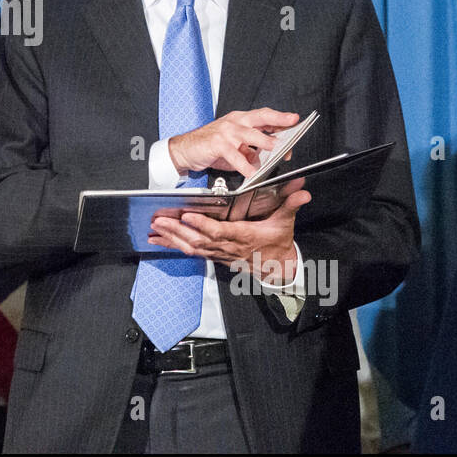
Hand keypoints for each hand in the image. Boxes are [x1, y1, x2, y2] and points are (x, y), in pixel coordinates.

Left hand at [148, 178, 309, 283]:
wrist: (277, 266)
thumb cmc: (278, 241)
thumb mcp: (286, 221)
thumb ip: (290, 204)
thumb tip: (302, 189)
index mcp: (243, 236)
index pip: (220, 231)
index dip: (203, 225)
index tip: (187, 216)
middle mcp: (228, 247)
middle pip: (199, 240)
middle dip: (178, 231)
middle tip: (160, 220)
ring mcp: (219, 253)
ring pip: (192, 247)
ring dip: (172, 238)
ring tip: (154, 228)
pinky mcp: (213, 256)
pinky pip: (191, 252)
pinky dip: (174, 245)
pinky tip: (158, 239)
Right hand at [167, 109, 299, 177]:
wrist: (186, 149)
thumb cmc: (211, 147)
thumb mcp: (236, 147)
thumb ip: (253, 151)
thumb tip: (272, 159)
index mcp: (241, 120)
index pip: (264, 116)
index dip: (280, 118)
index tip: (294, 119)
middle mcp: (234, 122)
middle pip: (259, 117)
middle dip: (277, 119)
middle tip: (291, 123)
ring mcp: (225, 132)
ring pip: (248, 134)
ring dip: (263, 141)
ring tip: (275, 148)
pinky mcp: (216, 144)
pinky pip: (233, 155)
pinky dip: (243, 164)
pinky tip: (251, 172)